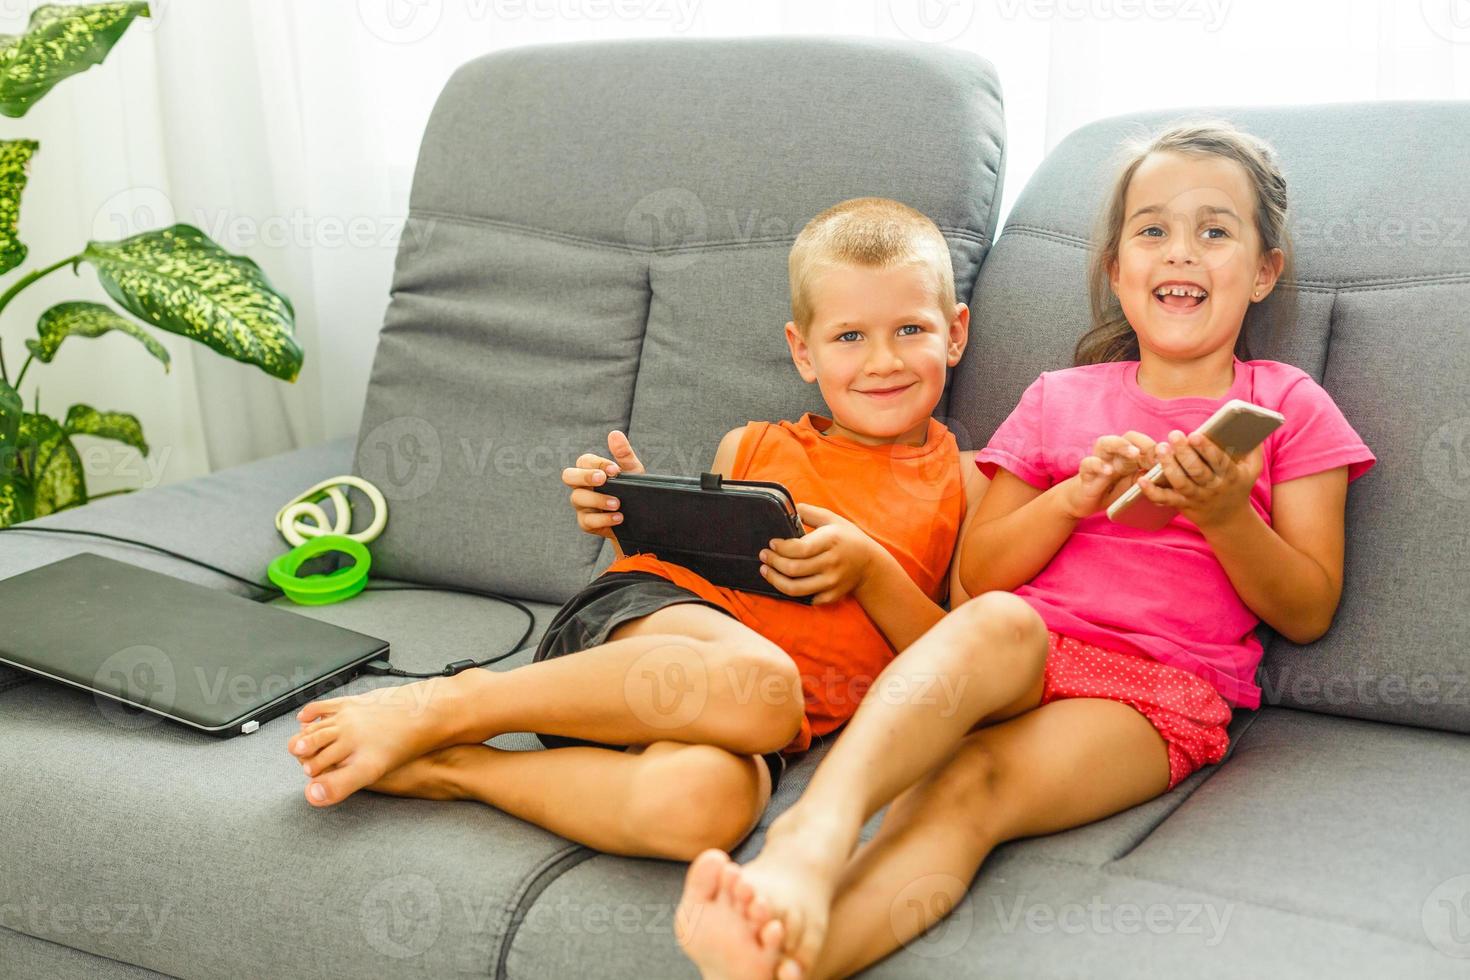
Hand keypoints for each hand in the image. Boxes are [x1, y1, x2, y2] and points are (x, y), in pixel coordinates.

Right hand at [561, 429, 645, 539]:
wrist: (641, 518)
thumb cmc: (632, 490)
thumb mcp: (633, 471)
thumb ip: (624, 453)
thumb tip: (614, 434)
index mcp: (590, 470)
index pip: (584, 461)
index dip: (598, 464)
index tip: (615, 470)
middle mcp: (581, 486)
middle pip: (568, 476)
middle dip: (584, 476)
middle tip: (603, 479)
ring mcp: (582, 505)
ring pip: (577, 498)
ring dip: (598, 499)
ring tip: (617, 503)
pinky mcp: (586, 523)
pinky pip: (587, 521)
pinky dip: (603, 518)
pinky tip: (618, 517)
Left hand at [757, 502, 881, 604]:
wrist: (870, 564)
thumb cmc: (847, 538)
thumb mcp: (831, 519)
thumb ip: (808, 513)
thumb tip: (787, 508)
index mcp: (831, 541)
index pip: (800, 549)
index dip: (781, 548)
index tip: (771, 543)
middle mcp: (832, 563)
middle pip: (793, 569)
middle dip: (773, 563)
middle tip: (764, 556)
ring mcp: (832, 582)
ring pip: (795, 589)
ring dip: (775, 580)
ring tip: (766, 571)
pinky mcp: (832, 596)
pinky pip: (807, 598)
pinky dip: (793, 592)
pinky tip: (785, 582)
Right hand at [1063, 431, 1159, 518]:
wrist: (1086, 501)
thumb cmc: (1113, 490)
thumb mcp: (1136, 483)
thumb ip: (1151, 477)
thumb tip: (1173, 475)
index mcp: (1130, 454)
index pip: (1146, 443)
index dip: (1157, 450)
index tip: (1168, 463)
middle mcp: (1115, 453)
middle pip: (1128, 437)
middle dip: (1144, 444)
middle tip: (1156, 456)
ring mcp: (1099, 460)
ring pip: (1106, 442)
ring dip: (1121, 445)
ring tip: (1134, 453)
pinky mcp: (1085, 472)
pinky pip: (1089, 463)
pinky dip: (1099, 465)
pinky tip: (1108, 471)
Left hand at [1134, 430, 1262, 529]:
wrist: (1228, 520)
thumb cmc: (1238, 486)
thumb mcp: (1252, 470)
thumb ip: (1254, 450)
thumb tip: (1253, 426)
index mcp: (1231, 476)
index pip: (1219, 461)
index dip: (1206, 449)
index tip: (1195, 435)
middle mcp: (1213, 488)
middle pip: (1197, 471)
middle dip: (1185, 453)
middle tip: (1174, 435)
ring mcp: (1196, 497)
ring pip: (1181, 483)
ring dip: (1169, 466)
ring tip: (1160, 449)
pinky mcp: (1182, 505)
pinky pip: (1165, 500)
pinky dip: (1152, 492)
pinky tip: (1141, 479)